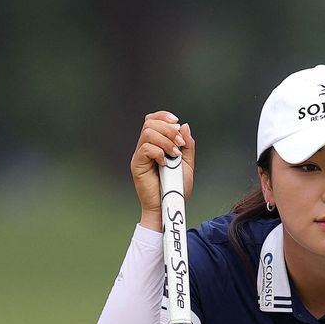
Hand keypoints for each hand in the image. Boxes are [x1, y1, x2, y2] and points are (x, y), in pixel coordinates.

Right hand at [131, 110, 194, 230]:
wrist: (168, 207)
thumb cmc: (176, 189)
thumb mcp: (187, 165)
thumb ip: (187, 146)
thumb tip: (184, 126)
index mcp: (156, 144)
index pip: (153, 120)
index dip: (163, 116)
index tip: (177, 122)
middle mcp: (145, 147)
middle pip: (150, 123)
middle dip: (168, 129)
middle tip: (180, 144)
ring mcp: (140, 156)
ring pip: (148, 133)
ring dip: (166, 141)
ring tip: (174, 155)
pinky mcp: (137, 165)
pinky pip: (145, 149)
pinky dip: (159, 152)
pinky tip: (165, 163)